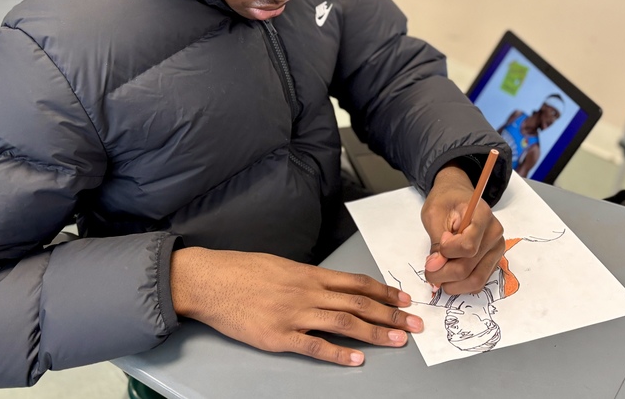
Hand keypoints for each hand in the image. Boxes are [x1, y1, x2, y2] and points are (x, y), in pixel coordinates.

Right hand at [169, 248, 423, 365]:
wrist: (209, 280)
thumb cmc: (242, 270)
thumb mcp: (280, 265)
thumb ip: (307, 277)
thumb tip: (329, 286)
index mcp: (309, 274)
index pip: (356, 283)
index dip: (384, 291)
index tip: (404, 299)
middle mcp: (307, 293)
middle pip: (359, 304)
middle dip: (390, 315)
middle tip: (414, 324)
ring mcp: (294, 315)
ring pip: (344, 323)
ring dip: (375, 333)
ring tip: (397, 340)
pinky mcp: (279, 337)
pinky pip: (315, 347)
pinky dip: (338, 354)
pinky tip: (356, 359)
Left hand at [420, 165, 504, 294]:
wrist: (457, 198)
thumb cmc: (445, 202)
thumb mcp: (433, 215)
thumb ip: (435, 242)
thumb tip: (435, 267)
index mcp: (482, 214)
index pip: (468, 246)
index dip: (447, 251)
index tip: (440, 242)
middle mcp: (494, 233)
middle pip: (468, 267)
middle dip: (443, 273)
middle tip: (429, 268)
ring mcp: (496, 248)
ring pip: (475, 280)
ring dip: (452, 283)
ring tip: (438, 274)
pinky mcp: (493, 260)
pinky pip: (479, 282)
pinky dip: (461, 285)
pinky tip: (449, 275)